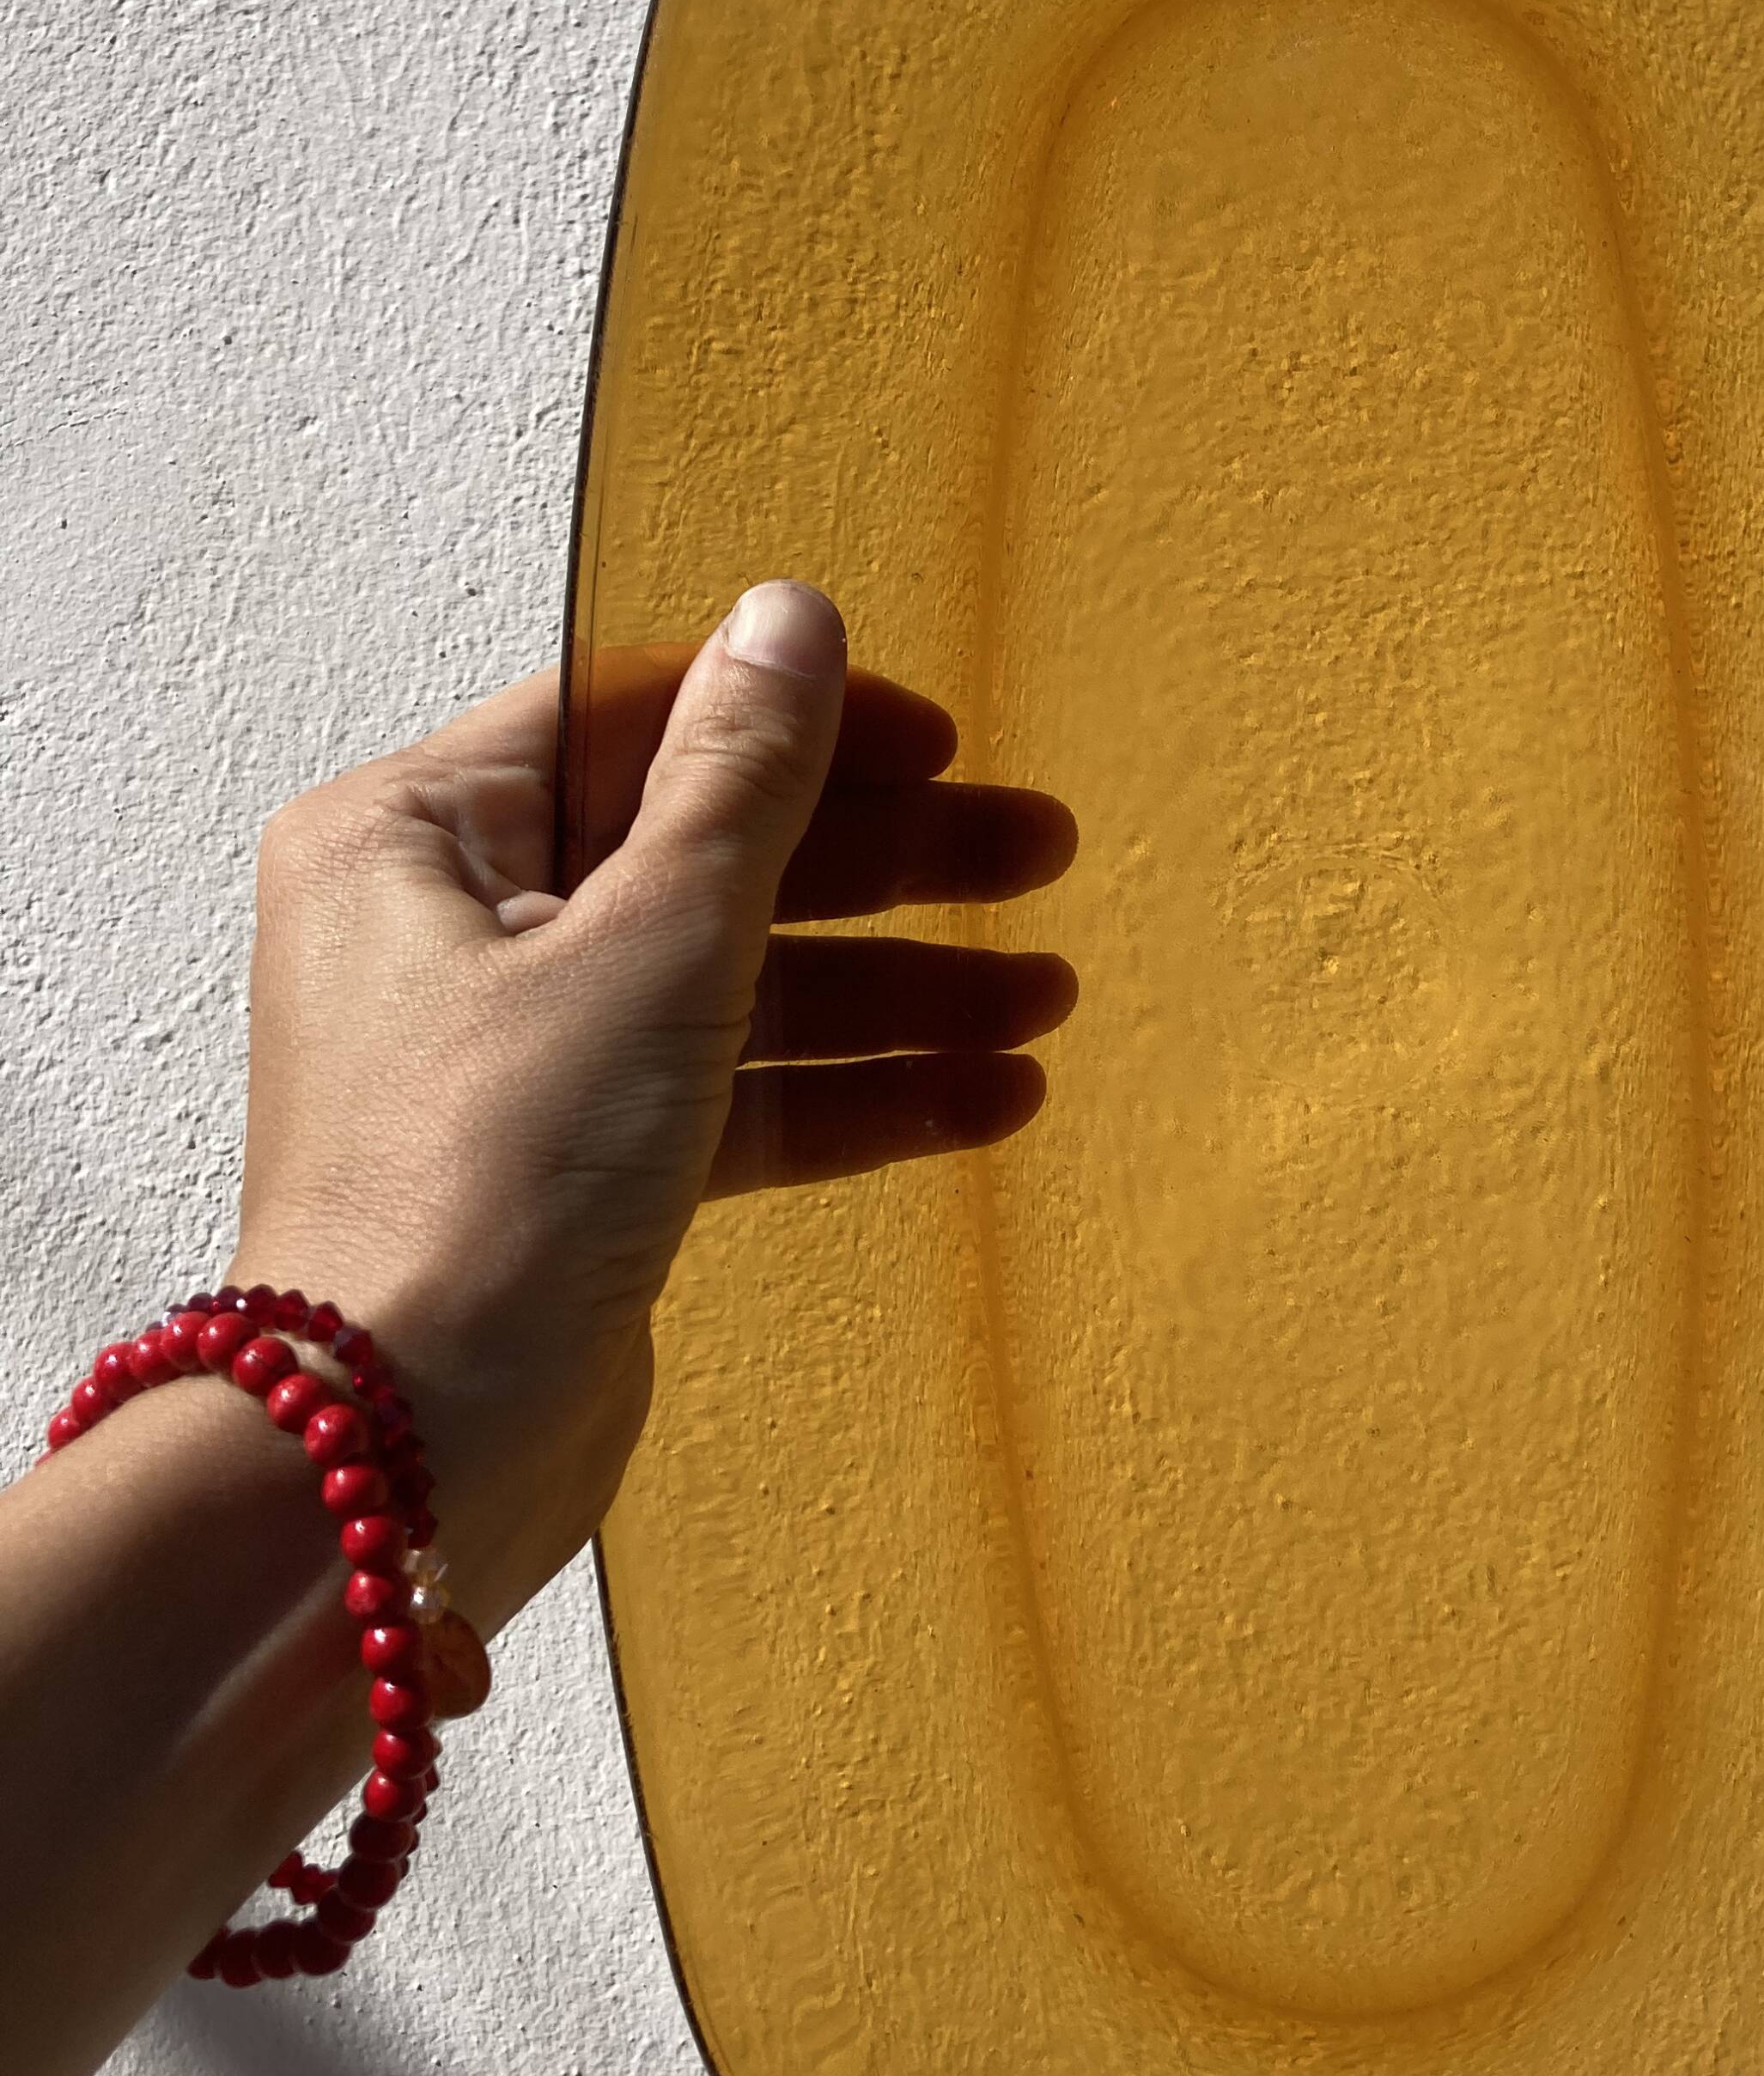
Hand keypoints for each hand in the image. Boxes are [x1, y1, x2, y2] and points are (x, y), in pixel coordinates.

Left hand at [230, 582, 1076, 1632]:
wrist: (406, 1456)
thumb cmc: (480, 1187)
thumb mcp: (651, 944)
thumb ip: (740, 781)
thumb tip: (789, 619)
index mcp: (417, 836)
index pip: (636, 719)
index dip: (801, 725)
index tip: (942, 743)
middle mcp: (448, 935)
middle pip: (704, 851)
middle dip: (884, 866)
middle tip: (1036, 854)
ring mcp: (514, 1062)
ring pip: (736, 984)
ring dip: (893, 991)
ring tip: (1045, 999)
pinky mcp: (573, 1175)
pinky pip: (730, 1099)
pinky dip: (847, 1096)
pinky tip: (984, 1099)